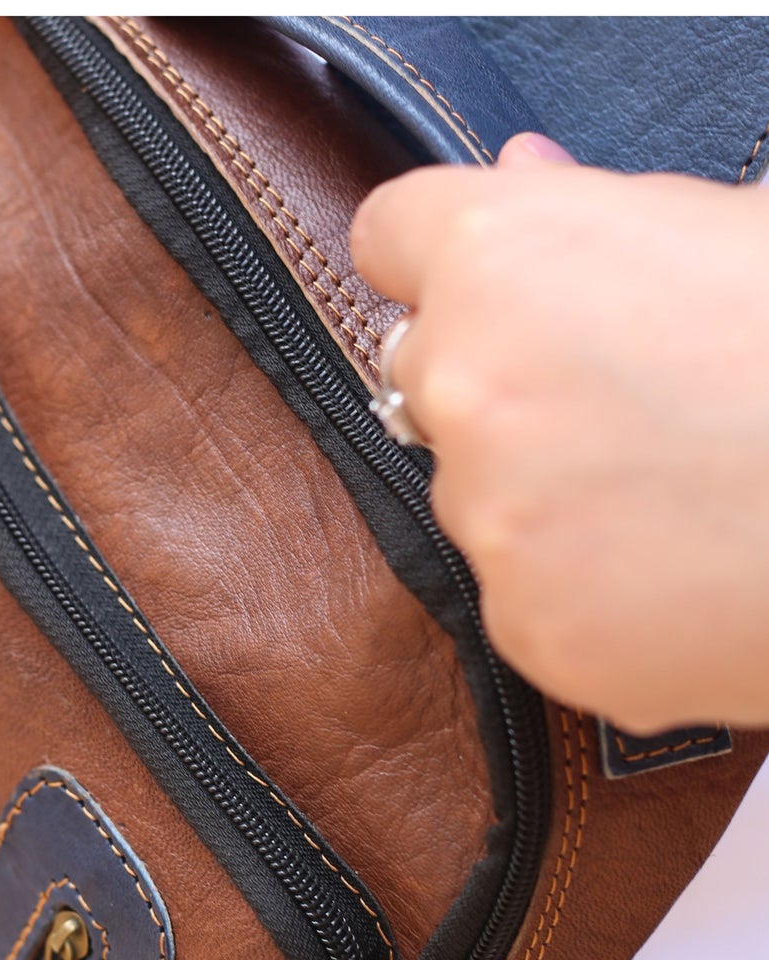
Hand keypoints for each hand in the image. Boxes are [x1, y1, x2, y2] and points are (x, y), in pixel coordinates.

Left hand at [350, 133, 768, 732]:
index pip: (393, 236)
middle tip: (622, 397)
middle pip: (429, 370)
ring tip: (676, 490)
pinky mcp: (523, 621)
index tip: (480, 281)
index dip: (440, 256)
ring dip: (542, 489)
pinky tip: (677, 568)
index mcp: (508, 255)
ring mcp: (489, 515)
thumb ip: (605, 209)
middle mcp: (468, 382)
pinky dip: (581, 586)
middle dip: (500, 377)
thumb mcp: (747, 230)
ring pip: (475, 491)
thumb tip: (525, 170)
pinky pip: (523, 593)